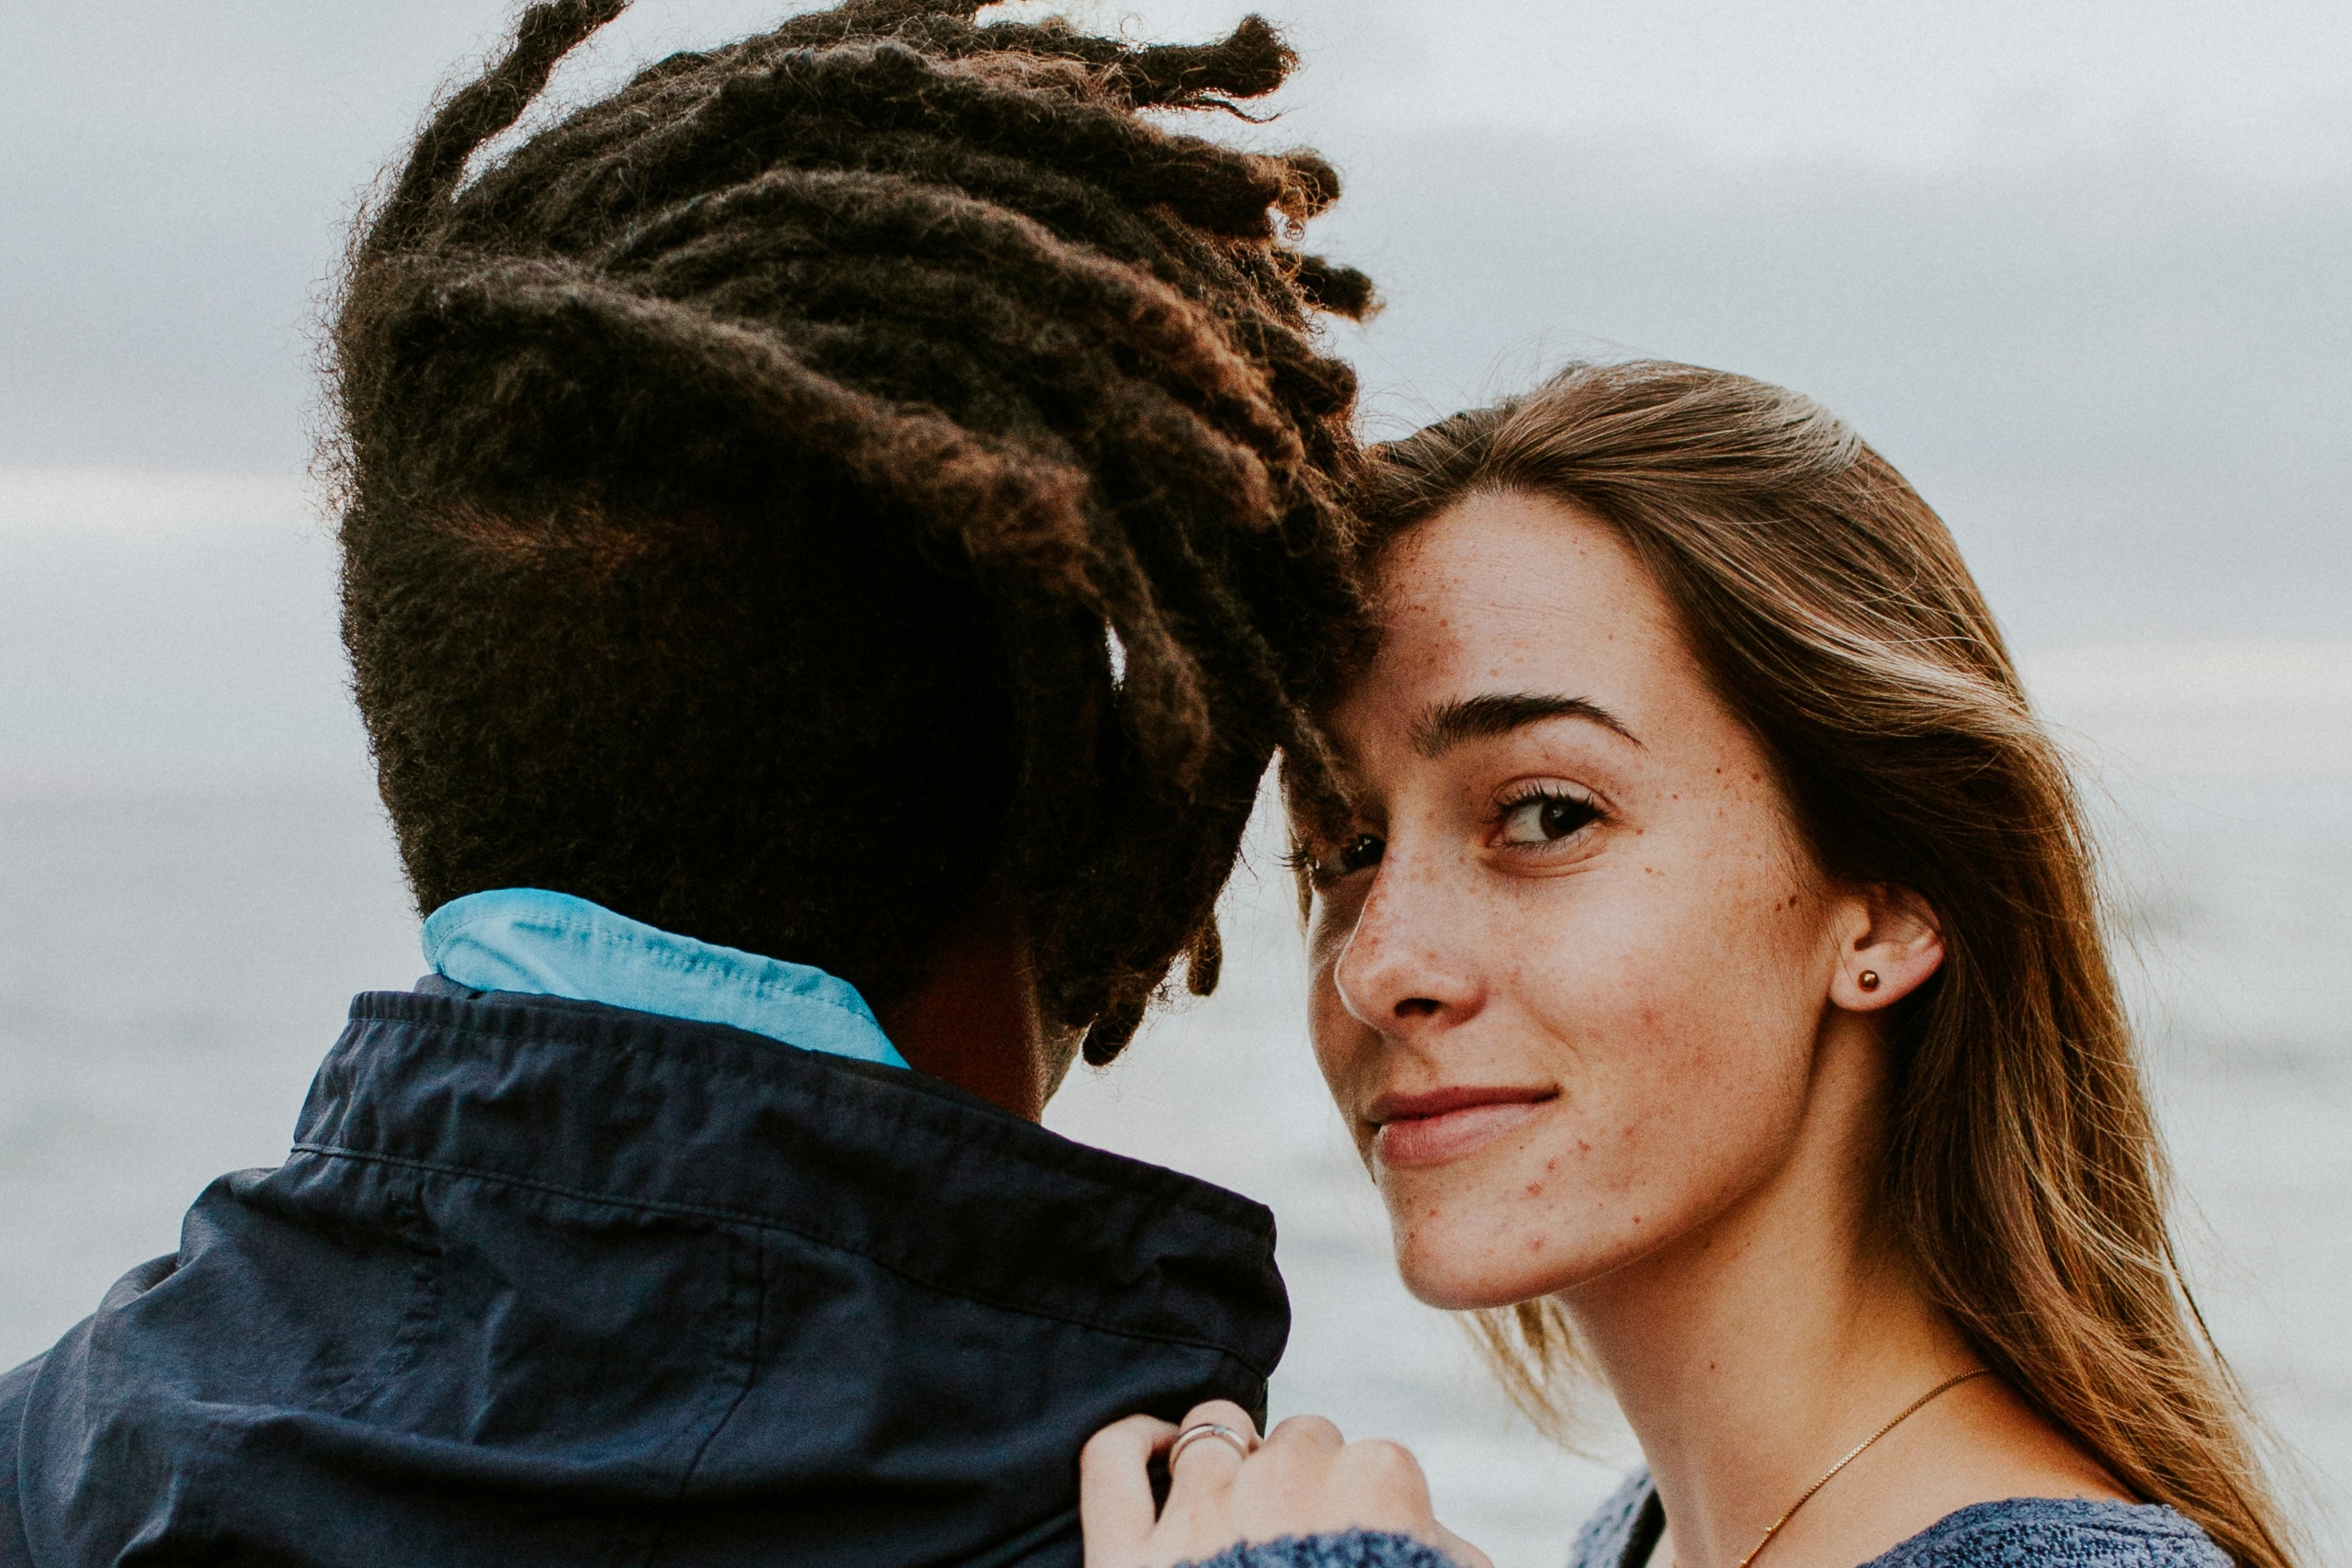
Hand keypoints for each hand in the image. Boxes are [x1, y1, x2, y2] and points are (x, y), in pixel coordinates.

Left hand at [1080, 1399, 1491, 1567]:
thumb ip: (1450, 1555)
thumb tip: (1433, 1530)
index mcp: (1376, 1484)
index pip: (1372, 1462)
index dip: (1365, 1508)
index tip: (1363, 1548)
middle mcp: (1287, 1479)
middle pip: (1298, 1441)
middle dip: (1303, 1481)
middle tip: (1306, 1543)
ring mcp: (1200, 1511)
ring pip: (1212, 1429)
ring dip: (1228, 1455)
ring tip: (1236, 1501)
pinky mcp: (1126, 1555)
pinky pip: (1110, 1460)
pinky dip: (1130, 1440)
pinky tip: (1153, 1446)